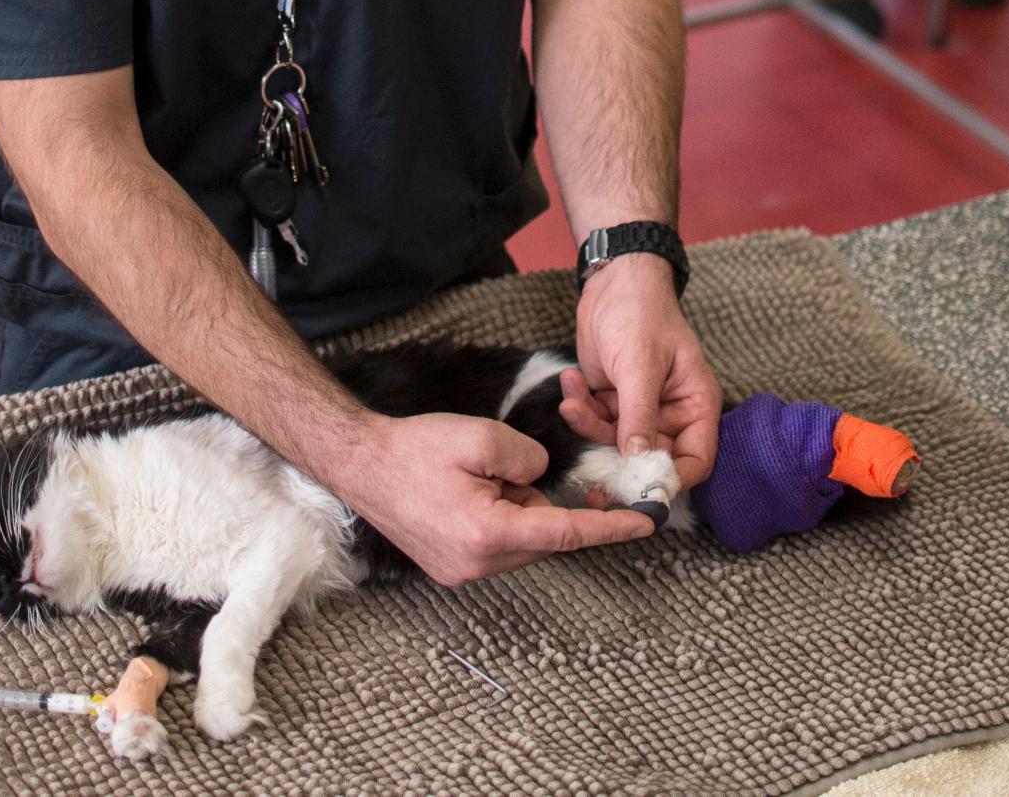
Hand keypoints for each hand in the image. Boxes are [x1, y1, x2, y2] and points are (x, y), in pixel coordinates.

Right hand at [333, 411, 657, 586]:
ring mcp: (462, 572)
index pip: (567, 533)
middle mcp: (478, 564)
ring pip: (521, 540)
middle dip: (538, 501)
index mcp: (489, 533)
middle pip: (542, 536)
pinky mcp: (451, 568)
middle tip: (502, 468)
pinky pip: (498, 544)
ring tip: (475, 478)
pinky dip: (498, 518)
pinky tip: (467, 492)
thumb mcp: (482, 436)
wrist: (361, 464)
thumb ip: (529, 458)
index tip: (647, 524)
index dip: (610, 527)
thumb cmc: (414, 449)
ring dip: (516, 509)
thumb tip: (541, 478)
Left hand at [561, 255, 721, 491]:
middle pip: (650, 459)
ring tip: (573, 399)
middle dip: (617, 463)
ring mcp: (639, 409)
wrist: (612, 280)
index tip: (640, 491)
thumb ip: (639, 415)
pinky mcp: (611, 401)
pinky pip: (595, 421)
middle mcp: (670, 413)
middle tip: (589, 479)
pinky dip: (579, 407)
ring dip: (589, 426)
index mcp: (695, 405)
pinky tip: (571, 380)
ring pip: (615, 443)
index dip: (672, 480)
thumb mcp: (640, 364)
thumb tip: (638, 461)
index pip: (695, 460)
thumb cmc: (641, 313)